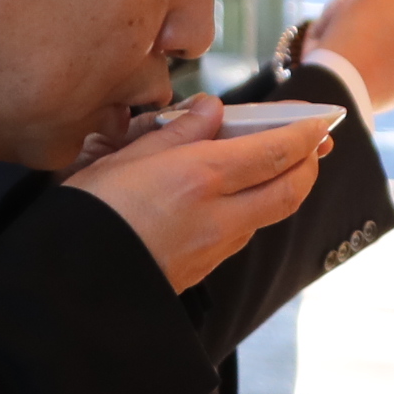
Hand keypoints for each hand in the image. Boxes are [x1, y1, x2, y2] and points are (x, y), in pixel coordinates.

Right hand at [63, 100, 330, 287]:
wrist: (72, 283)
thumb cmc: (90, 211)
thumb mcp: (127, 157)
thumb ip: (177, 132)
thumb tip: (211, 110)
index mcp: (201, 178)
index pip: (276, 153)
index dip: (305, 135)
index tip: (321, 120)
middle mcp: (219, 215)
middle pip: (290, 190)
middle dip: (309, 166)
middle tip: (314, 145)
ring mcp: (215, 247)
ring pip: (268, 213)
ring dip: (283, 187)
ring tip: (279, 164)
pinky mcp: (203, 268)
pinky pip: (242, 233)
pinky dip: (253, 208)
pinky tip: (238, 196)